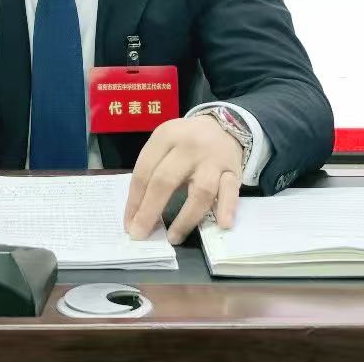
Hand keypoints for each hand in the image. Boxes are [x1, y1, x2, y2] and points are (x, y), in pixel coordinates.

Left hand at [124, 114, 243, 244]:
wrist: (222, 126)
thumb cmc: (185, 143)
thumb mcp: (164, 144)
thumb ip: (152, 171)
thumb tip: (138, 214)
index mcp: (165, 137)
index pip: (144, 171)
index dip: (134, 201)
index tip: (129, 226)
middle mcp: (189, 147)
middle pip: (166, 180)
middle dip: (150, 211)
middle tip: (141, 234)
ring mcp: (213, 160)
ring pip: (201, 190)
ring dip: (186, 218)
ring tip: (173, 238)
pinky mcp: (234, 171)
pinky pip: (231, 191)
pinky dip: (227, 208)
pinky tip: (222, 224)